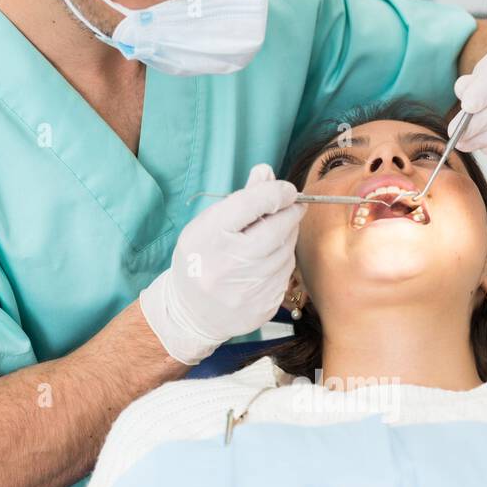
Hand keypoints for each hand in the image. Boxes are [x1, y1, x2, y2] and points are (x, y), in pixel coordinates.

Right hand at [140, 164, 301, 364]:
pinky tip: (269, 261)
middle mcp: (227, 264)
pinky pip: (285, 275)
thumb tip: (267, 172)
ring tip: (276, 233)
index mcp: (208, 237)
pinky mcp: (263, 306)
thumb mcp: (208, 225)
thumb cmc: (200, 260)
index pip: (252, 203)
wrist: (192, 313)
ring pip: (285, 253)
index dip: (276, 191)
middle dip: (291, 213)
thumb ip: (241, 199)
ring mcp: (247, 290)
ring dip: (288, 238)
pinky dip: (282, 262)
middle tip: (295, 205)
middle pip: (276, 229)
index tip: (287, 189)